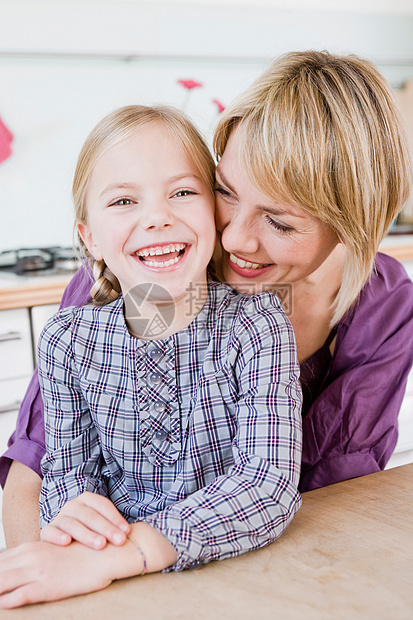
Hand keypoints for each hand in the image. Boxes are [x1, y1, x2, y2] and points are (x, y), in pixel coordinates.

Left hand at [0, 540, 117, 608]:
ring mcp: (37, 571)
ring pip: (2, 582)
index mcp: (30, 549)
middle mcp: (30, 557)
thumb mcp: (53, 553)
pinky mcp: (47, 586)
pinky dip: (7, 601)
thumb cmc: (82, 555)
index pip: (0, 560)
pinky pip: (19, 596)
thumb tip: (18, 571)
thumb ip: (34, 559)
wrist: (106, 553)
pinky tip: (2, 605)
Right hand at [40, 492, 129, 549]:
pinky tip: (66, 542)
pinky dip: (57, 536)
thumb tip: (134, 532)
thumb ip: (113, 525)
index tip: (127, 532)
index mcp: (87, 499)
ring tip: (100, 544)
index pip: (102, 505)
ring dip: (87, 534)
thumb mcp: (101, 524)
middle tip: (119, 541)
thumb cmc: (90, 532)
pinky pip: (49, 531)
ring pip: (72, 523)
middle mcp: (72, 505)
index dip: (115, 517)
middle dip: (106, 528)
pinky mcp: (47, 531)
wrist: (63, 538)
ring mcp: (59, 518)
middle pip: (90, 514)